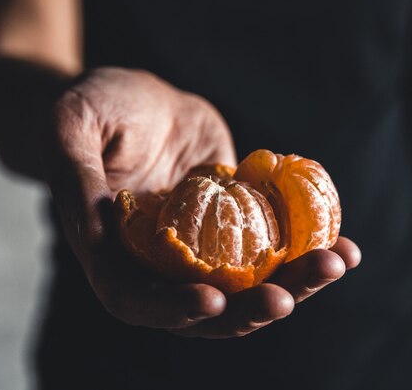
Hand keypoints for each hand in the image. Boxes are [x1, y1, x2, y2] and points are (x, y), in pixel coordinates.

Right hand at [43, 67, 360, 337]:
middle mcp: (162, 262)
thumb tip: (95, 229)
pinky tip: (341, 243)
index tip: (215, 298)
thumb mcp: (70, 125)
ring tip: (336, 262)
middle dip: (249, 308)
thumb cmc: (95, 108)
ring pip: (250, 285)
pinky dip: (305, 252)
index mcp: (114, 253)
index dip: (173, 308)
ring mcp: (205, 248)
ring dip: (294, 285)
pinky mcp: (239, 226)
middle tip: (289, 298)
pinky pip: (273, 250)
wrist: (141, 102)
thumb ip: (74, 174)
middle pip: (206, 307)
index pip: (138, 299)